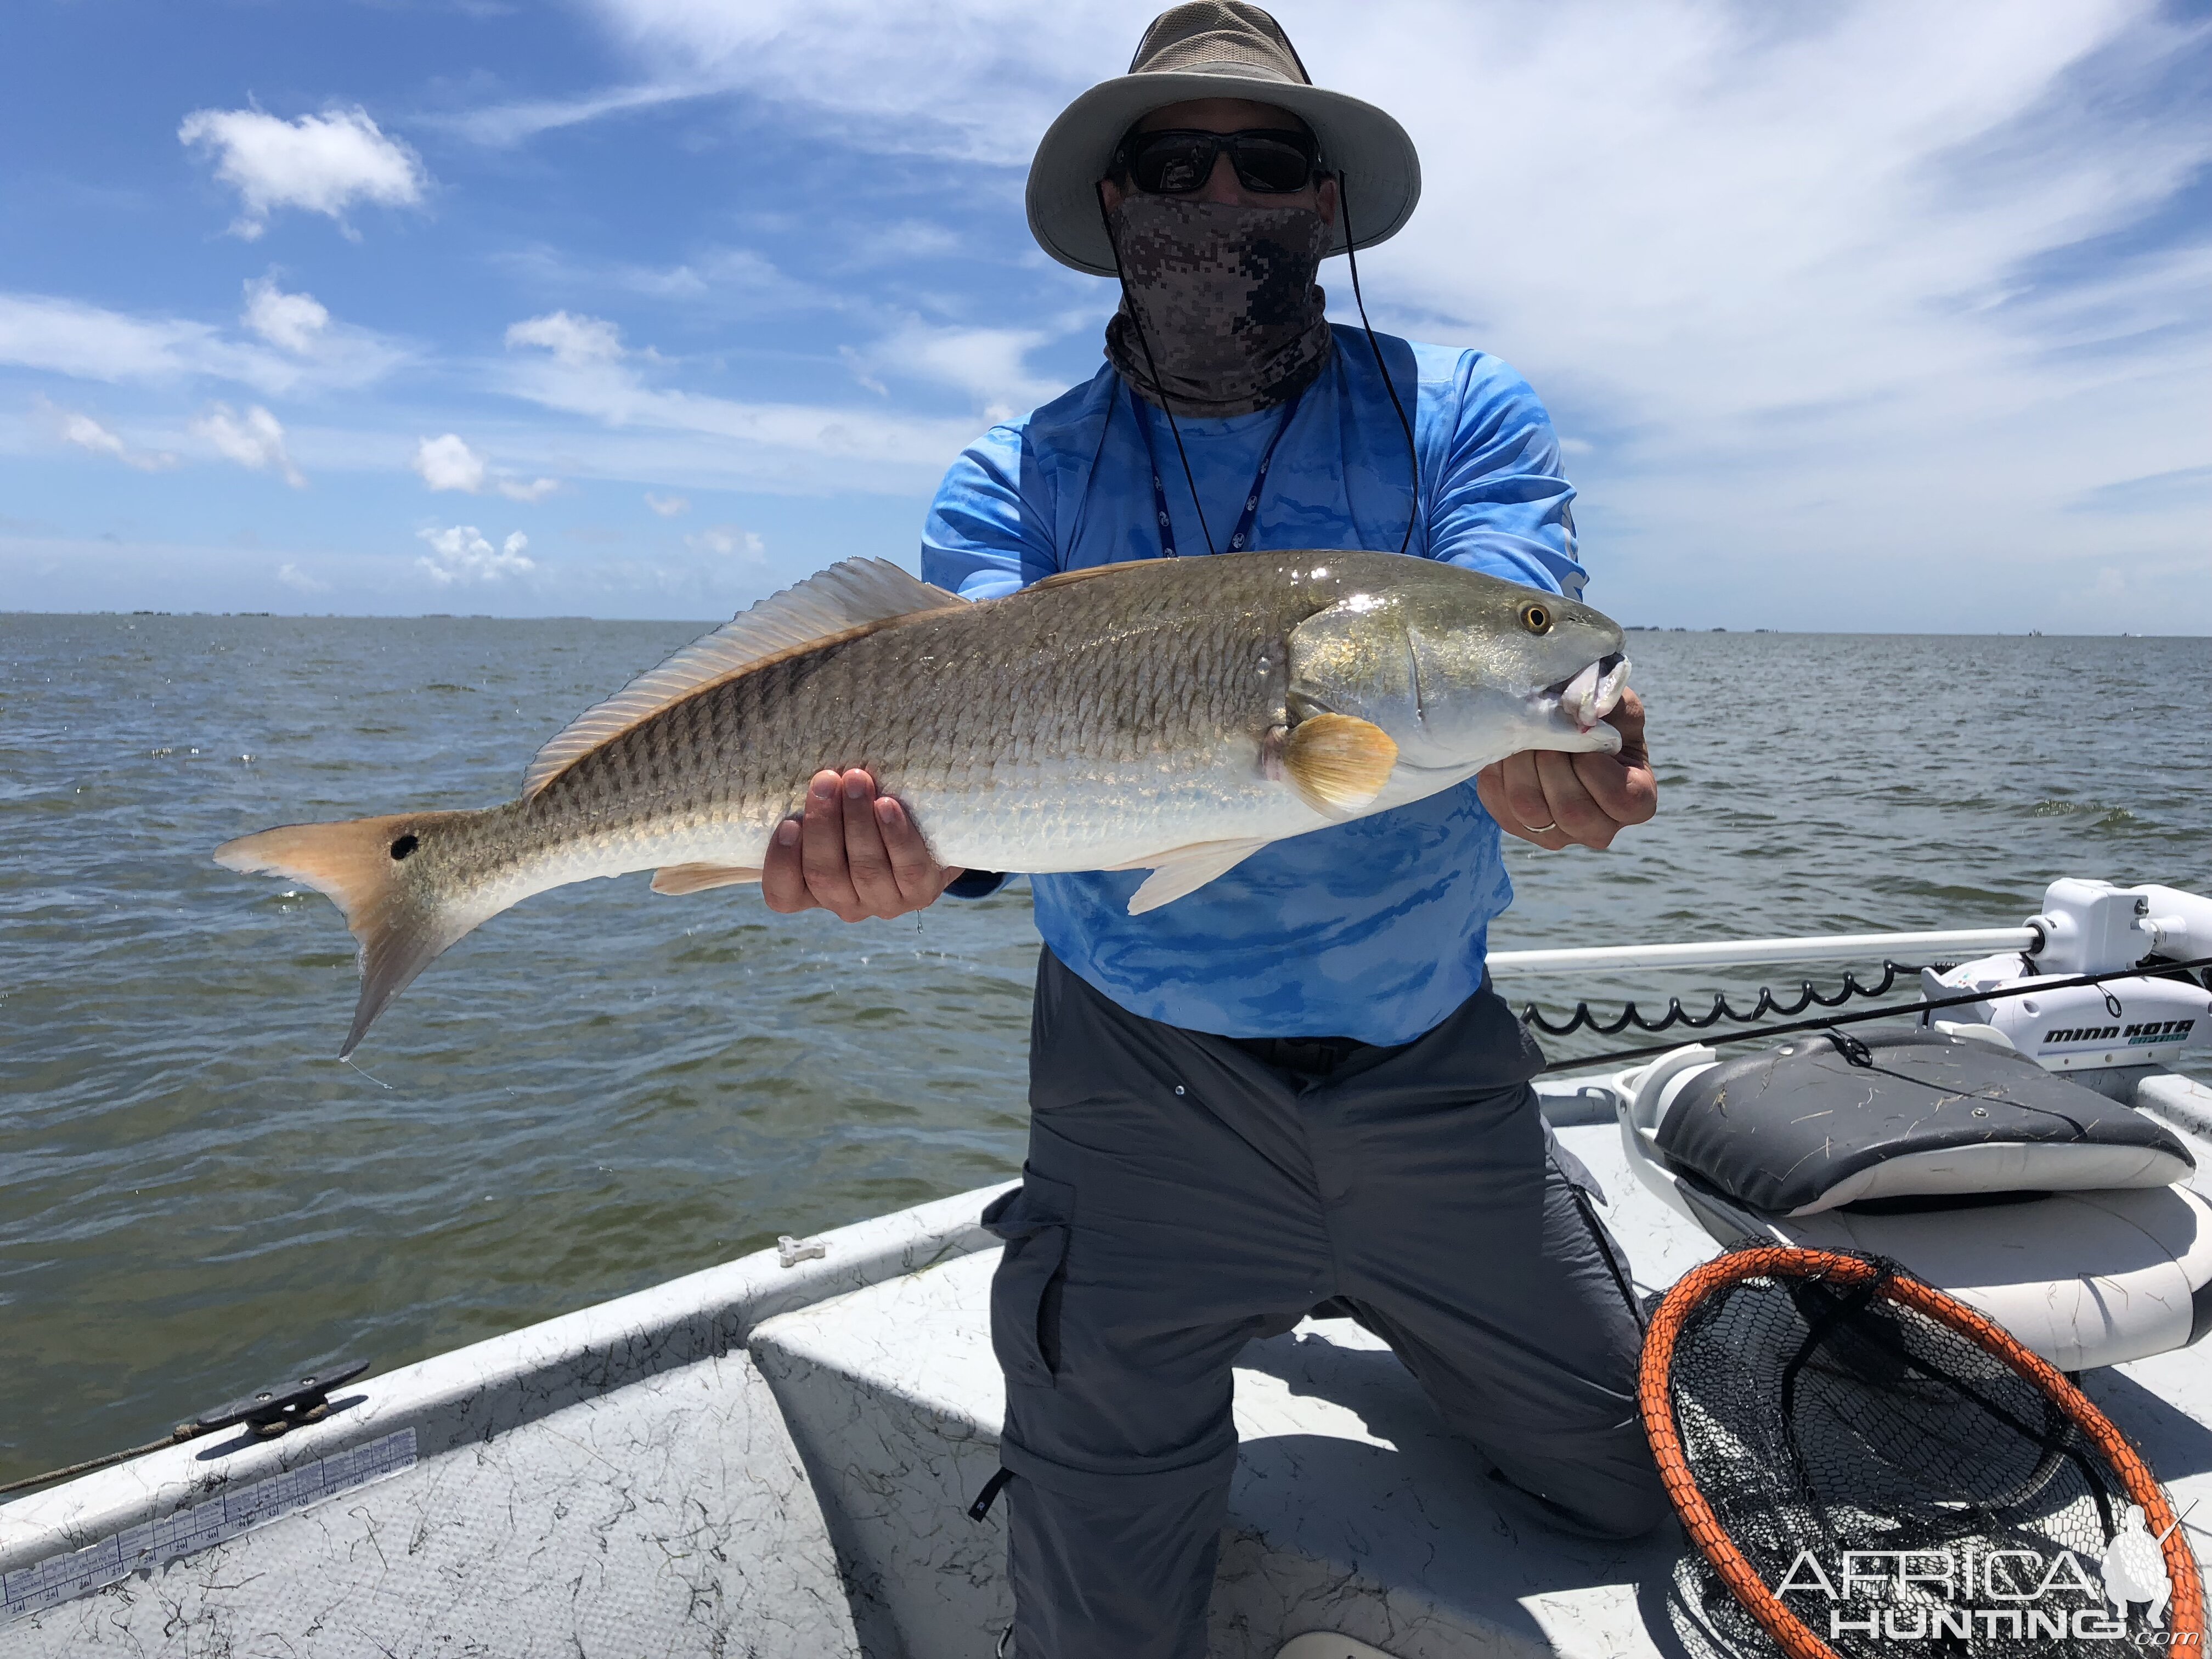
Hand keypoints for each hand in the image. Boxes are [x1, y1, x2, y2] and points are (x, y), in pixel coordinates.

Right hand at [761, 769, 962, 920]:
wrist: (927, 829)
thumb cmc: (862, 811)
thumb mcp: (832, 809)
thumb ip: (814, 802)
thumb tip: (794, 767)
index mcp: (810, 890)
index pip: (782, 894)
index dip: (782, 863)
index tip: (789, 823)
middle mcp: (844, 903)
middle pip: (825, 874)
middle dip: (824, 825)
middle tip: (826, 781)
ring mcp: (882, 902)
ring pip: (865, 869)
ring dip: (858, 822)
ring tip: (858, 780)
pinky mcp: (919, 893)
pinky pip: (907, 868)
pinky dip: (895, 836)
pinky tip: (887, 806)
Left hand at [1475, 688, 1655, 850]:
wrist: (1556, 724)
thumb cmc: (1598, 717)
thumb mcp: (1614, 704)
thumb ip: (1607, 703)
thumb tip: (1587, 712)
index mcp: (1635, 800)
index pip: (1623, 801)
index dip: (1597, 770)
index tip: (1582, 741)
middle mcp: (1599, 827)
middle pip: (1572, 812)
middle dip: (1552, 763)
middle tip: (1545, 731)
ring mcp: (1558, 834)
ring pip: (1531, 811)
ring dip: (1522, 765)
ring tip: (1525, 737)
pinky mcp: (1519, 826)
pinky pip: (1501, 805)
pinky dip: (1500, 772)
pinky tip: (1508, 751)